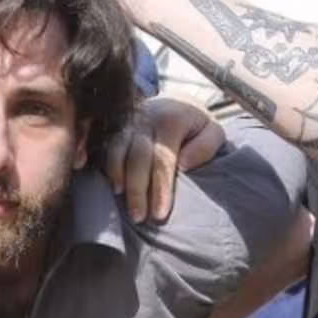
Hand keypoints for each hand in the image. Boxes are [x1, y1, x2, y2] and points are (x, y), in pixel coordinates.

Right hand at [106, 96, 225, 222]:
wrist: (175, 100)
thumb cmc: (196, 125)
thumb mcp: (213, 130)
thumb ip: (205, 146)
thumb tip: (184, 165)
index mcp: (171, 120)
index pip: (163, 159)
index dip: (160, 189)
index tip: (159, 213)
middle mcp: (146, 119)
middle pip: (137, 158)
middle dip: (137, 190)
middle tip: (138, 217)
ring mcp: (128, 123)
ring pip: (117, 150)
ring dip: (116, 177)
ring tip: (119, 200)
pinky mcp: (116, 127)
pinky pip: (106, 146)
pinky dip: (104, 165)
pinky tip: (107, 184)